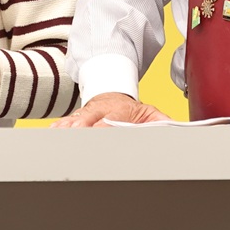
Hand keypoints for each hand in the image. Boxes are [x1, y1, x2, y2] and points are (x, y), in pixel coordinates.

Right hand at [52, 92, 170, 126]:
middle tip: (78, 136)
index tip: (101, 130)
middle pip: (91, 118)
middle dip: (84, 127)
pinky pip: (65, 121)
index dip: (106, 124)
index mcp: (121, 109)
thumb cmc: (131, 110)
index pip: (113, 118)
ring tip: (61, 136)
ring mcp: (87, 113)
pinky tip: (53, 132)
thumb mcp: (151, 113)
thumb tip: (177, 130)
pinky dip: (58, 127)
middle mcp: (101, 109)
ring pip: (76, 119)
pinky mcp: (76, 117)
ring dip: (69, 128)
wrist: (113, 93)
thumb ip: (163, 123)